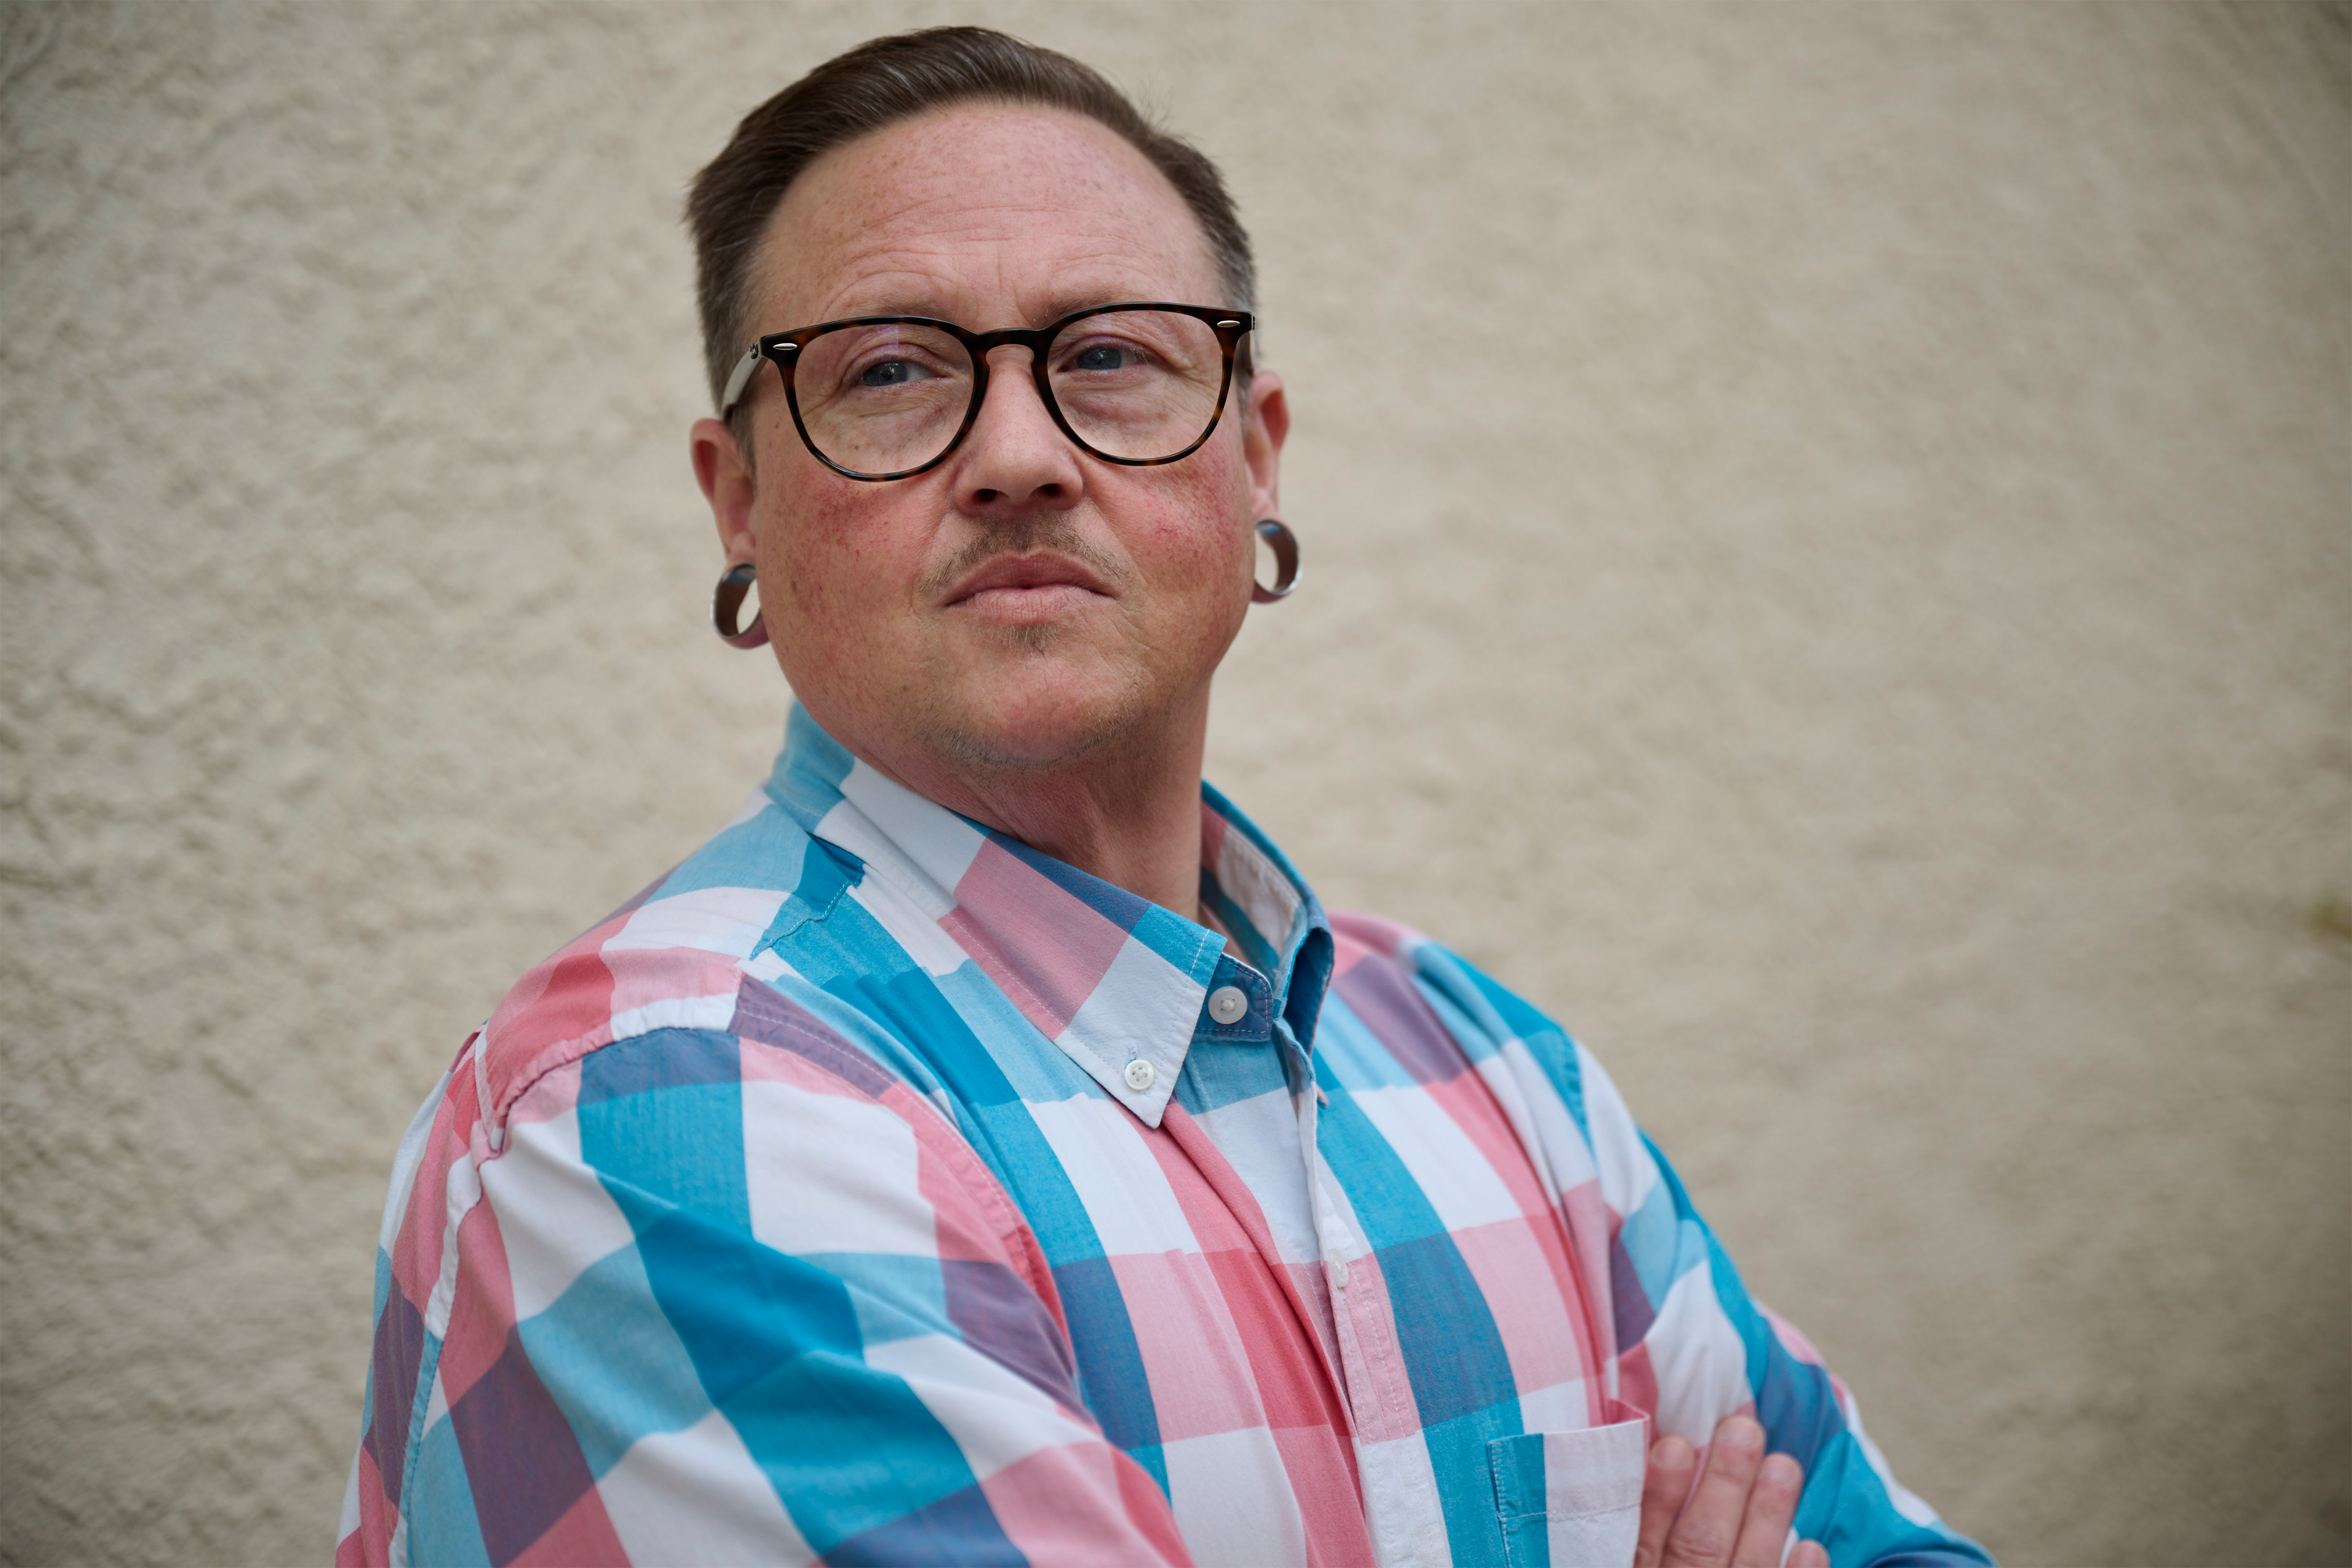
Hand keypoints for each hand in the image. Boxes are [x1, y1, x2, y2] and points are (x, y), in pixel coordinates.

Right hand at [1633, 1413, 1828, 1567]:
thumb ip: (1621, 1541)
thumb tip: (1653, 1460)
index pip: (1643, 1540)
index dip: (1659, 1493)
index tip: (1676, 1445)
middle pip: (1698, 1544)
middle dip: (1723, 1485)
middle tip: (1743, 1432)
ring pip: (1745, 1567)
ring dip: (1766, 1517)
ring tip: (1784, 1467)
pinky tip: (1812, 1546)